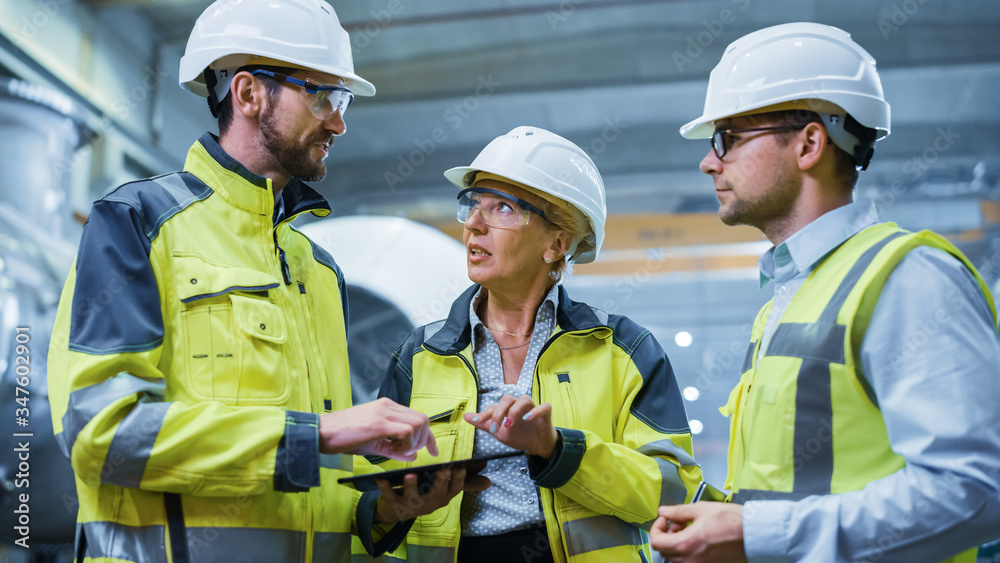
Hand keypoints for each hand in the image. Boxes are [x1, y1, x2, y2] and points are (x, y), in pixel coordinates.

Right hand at [318, 398, 436, 460]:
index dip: (429, 436)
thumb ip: (395, 449)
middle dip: (425, 439)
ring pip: (417, 423)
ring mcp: (384, 412)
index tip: (433, 451)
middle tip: (417, 453)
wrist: (321, 433)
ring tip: (398, 452)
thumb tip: (414, 455)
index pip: (417, 417)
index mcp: (387, 407)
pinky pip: (406, 431)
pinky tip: (393, 451)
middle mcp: (388, 406)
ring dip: (414, 442)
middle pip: (422, 419)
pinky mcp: (379, 423)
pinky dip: (406, 444)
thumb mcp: (374, 444)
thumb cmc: (344, 437)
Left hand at [373, 468, 490, 523]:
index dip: (458, 480)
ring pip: (413, 498)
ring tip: (410, 474)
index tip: (460, 467)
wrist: (395, 510)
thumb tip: (488, 482)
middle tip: (442, 470)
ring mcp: (412, 507)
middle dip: (439, 483)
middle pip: (436, 494)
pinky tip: (381, 476)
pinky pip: (390, 496)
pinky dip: (385, 487)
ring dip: (412, 486)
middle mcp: (429, 505)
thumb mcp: (444, 490)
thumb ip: (465, 485)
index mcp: (442, 498)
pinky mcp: (395, 506)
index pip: (454, 490)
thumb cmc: (424, 494)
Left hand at [463, 394, 557, 457]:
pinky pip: (543, 406)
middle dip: (499, 412)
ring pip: (524, 399)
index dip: (484, 414)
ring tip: (509, 424)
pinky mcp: (545, 412)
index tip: (477, 422)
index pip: (494, 406)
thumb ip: (484, 424)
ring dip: (514, 410)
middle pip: (508, 399)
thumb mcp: (499, 432)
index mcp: (507, 408)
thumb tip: (466, 417)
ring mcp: (533, 407)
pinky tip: (528, 418)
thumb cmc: (519, 435)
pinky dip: (536, 411)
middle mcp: (519, 405)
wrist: (537, 446)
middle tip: (496, 428)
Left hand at [650, 502, 745, 562]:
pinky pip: (690, 561)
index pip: (656, 541)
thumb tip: (664, 511)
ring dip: (677, 543)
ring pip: (676, 557)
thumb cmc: (731, 521)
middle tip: (678, 522)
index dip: (656, 527)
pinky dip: (688, 550)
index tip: (665, 519)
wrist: (753, 534)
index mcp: (685, 544)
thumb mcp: (700, 509)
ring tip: (690, 528)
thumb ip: (678, 511)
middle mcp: (690, 559)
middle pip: (664, 551)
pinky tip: (698, 537)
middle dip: (667, 535)